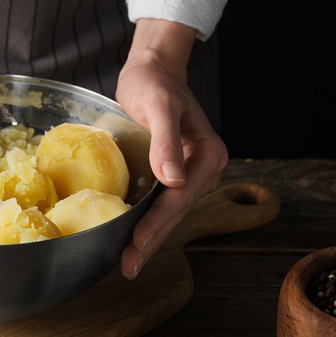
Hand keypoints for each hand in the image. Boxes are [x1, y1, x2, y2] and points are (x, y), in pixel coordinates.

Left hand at [116, 18, 228, 279]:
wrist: (153, 69)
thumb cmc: (153, 83)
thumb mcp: (158, 107)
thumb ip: (166, 142)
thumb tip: (173, 180)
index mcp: (207, 155)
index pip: (178, 199)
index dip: (155, 225)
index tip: (135, 246)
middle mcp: (205, 168)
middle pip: (175, 212)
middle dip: (151, 240)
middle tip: (128, 268)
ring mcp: (192, 172)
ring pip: (170, 212)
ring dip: (150, 237)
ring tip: (128, 262)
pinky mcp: (176, 172)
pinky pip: (163, 203)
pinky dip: (147, 221)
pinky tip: (132, 237)